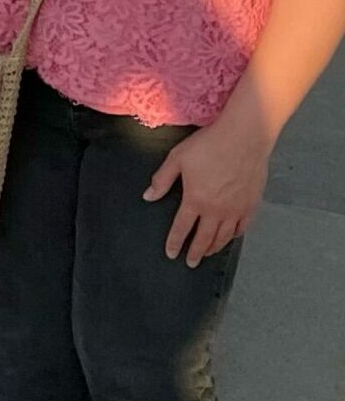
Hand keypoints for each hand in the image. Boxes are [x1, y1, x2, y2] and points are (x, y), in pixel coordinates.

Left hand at [146, 113, 271, 265]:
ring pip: (224, 236)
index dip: (175, 243)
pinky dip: (234, 236)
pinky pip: (242, 227)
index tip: (171, 254)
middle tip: (190, 262)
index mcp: (196, 200)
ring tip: (207, 254)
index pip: (182, 228)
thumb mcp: (177, 158)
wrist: (244, 138)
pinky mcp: (251, 205)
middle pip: (204, 238)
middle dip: (195, 252)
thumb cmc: (208, 145)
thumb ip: (162, 179)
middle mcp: (217, 210)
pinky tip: (230, 238)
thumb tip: (148, 196)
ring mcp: (236, 209)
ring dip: (214, 247)